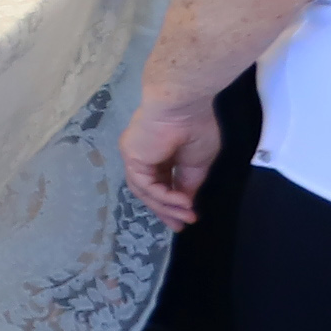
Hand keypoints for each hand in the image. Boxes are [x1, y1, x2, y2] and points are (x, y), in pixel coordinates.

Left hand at [121, 93, 224, 228]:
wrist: (184, 104)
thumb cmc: (196, 126)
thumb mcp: (198, 162)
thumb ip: (189, 183)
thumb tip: (186, 203)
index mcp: (161, 153)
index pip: (161, 184)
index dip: (173, 203)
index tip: (189, 218)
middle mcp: (145, 155)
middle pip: (149, 191)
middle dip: (165, 210)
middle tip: (180, 226)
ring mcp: (136, 156)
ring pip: (146, 191)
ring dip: (167, 206)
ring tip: (187, 216)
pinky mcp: (132, 157)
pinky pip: (145, 185)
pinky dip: (163, 196)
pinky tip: (181, 202)